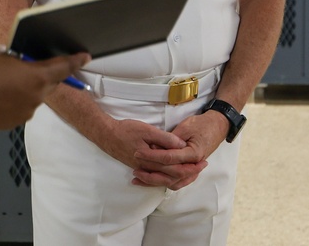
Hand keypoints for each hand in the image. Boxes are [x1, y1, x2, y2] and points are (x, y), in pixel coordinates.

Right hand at [0, 44, 90, 131]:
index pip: (63, 67)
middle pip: (50, 84)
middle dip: (44, 75)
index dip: (76, 61)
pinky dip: (14, 101)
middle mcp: (36, 96)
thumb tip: (8, 55)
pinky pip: (20, 108)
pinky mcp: (13, 123)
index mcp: (36, 76)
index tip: (85, 57)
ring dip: (25, 89)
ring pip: (33, 97)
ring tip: (3, 82)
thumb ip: (7, 53)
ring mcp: (26, 112)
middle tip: (31, 66)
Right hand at [88, 117, 205, 189]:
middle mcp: (148, 168)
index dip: (191, 166)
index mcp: (152, 160)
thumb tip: (181, 145)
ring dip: (179, 176)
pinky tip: (169, 176)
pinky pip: (155, 177)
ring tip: (190, 171)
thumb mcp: (146, 130)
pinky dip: (166, 178)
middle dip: (189, 172)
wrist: (106, 135)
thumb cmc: (126, 130)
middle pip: (173, 176)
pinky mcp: (139, 167)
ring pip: (164, 179)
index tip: (202, 162)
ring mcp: (143, 169)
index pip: (176, 168)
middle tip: (202, 167)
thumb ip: (164, 138)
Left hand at [131, 110, 227, 189]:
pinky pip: (176, 181)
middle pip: (170, 175)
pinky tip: (150, 181)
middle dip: (151, 173)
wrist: (217, 126)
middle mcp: (194, 165)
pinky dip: (163, 182)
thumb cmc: (201, 124)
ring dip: (156, 182)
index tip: (137, 153)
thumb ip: (171, 138)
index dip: (152, 156)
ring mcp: (193, 170)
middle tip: (135, 169)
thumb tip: (156, 146)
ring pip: (173, 182)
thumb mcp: (186, 126)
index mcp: (194, 153)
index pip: (169, 158)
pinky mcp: (189, 170)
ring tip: (139, 179)